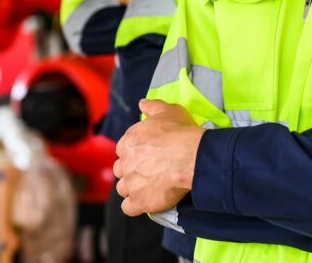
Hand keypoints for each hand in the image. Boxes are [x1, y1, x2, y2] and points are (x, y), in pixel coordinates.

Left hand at [114, 99, 204, 215]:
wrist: (190, 156)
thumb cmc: (179, 132)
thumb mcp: (167, 111)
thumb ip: (152, 106)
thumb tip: (142, 103)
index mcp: (129, 141)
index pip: (123, 150)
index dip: (134, 154)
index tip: (146, 156)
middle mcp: (125, 162)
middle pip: (120, 170)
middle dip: (131, 171)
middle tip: (148, 172)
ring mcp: (130, 183)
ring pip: (123, 189)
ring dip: (132, 189)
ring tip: (149, 188)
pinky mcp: (138, 201)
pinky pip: (128, 208)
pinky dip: (135, 206)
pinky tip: (147, 202)